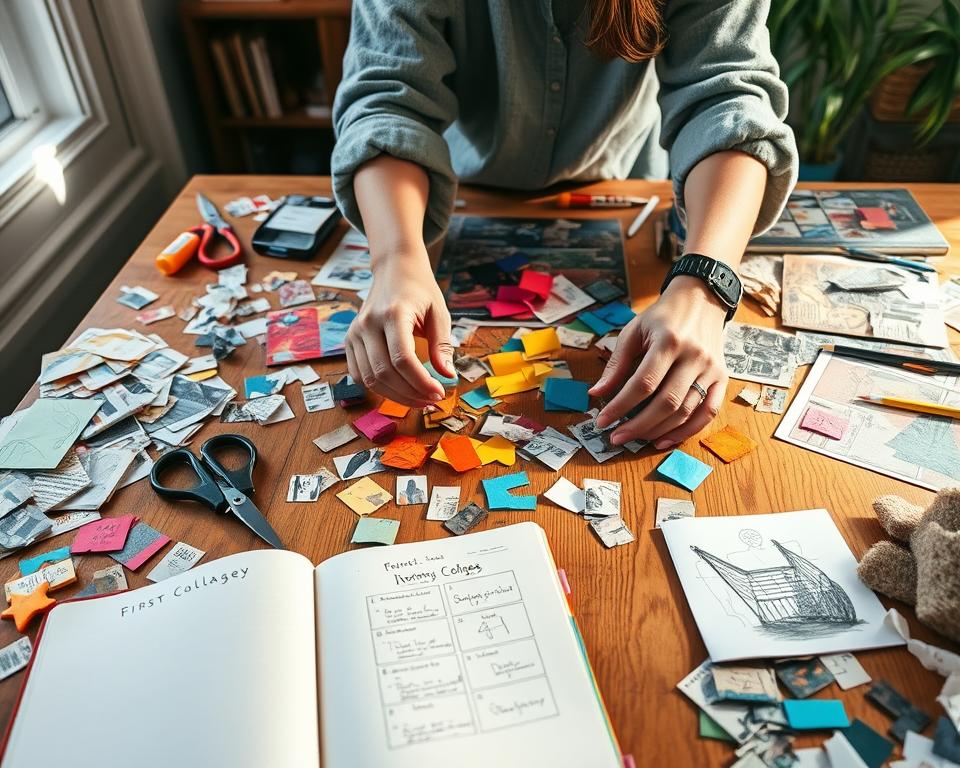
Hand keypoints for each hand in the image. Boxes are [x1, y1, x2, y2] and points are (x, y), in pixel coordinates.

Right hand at [345, 247, 454, 407]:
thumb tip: (448, 376)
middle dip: (410, 393)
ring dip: (395, 396)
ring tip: (418, 398)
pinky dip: (378, 388)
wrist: (394, 270)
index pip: (403, 359)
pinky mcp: (349, 340)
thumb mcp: (439, 313)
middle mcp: (369, 323)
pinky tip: (398, 389)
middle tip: (431, 399)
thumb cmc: (420, 291)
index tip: (439, 393)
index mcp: (394, 313)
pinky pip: (359, 374)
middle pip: (385, 372)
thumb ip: (442, 345)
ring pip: (370, 378)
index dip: (421, 382)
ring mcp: (355, 332)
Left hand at [588, 276, 728, 447]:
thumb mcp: (634, 331)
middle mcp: (694, 356)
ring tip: (636, 439)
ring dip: (659, 431)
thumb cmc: (663, 317)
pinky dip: (687, 431)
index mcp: (669, 341)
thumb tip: (596, 393)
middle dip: (638, 425)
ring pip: (686, 411)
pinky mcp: (723, 378)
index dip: (620, 406)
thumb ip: (617, 363)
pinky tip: (665, 440)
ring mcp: (711, 369)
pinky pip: (708, 412)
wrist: (701, 300)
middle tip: (616, 438)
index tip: (602, 421)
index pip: (643, 383)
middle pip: (666, 402)